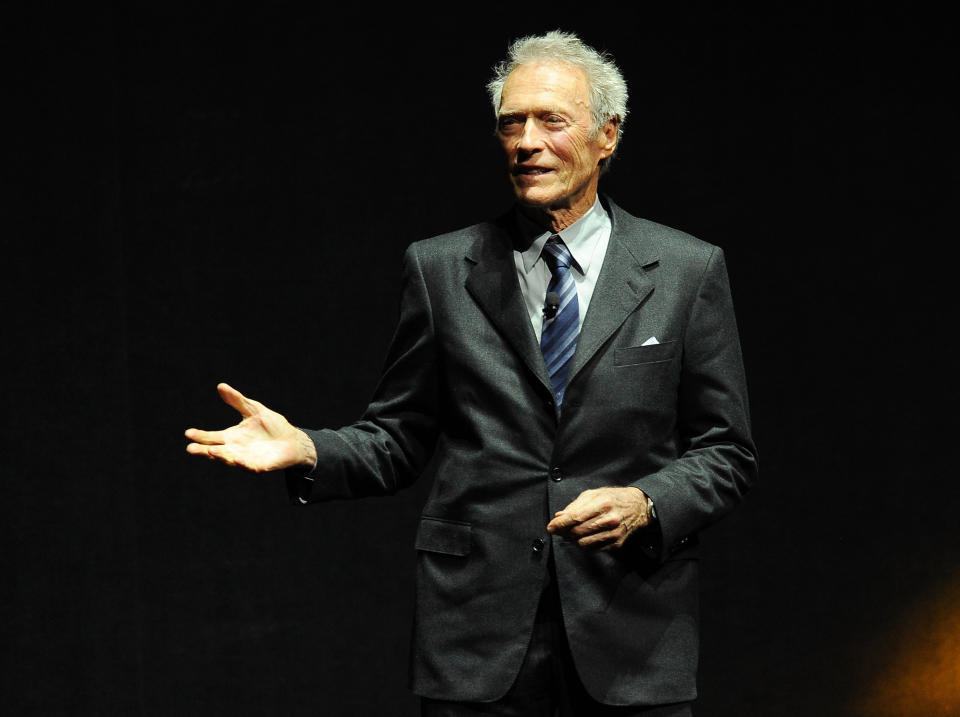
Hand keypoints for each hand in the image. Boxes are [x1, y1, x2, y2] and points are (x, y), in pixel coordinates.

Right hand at [185, 383, 316, 472]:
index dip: (200, 436)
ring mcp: (246, 459)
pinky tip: (237, 459)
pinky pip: (249, 466)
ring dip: (220, 456)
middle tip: (190, 448)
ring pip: (229, 459)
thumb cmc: (272, 425)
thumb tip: (221, 386)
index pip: (212, 437)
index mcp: (232, 437)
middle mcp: (235, 449)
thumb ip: (237, 401)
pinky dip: (243, 463)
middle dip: (203, 450)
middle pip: (215, 451)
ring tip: (211, 451)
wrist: (292, 440)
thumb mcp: (254, 410)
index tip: (188, 433)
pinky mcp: (259, 466)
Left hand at [546, 486, 652, 549]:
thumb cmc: (613, 498)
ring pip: (583, 543)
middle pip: (577, 532)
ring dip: (573, 539)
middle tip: (559, 529)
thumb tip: (559, 517)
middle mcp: (609, 519)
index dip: (560, 524)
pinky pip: (593, 549)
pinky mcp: (616, 543)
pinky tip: (583, 536)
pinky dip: (584, 544)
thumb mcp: (594, 494)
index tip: (551, 527)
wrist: (638, 507)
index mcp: (603, 503)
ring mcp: (614, 533)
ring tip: (571, 532)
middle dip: (564, 532)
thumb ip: (575, 506)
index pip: (575, 517)